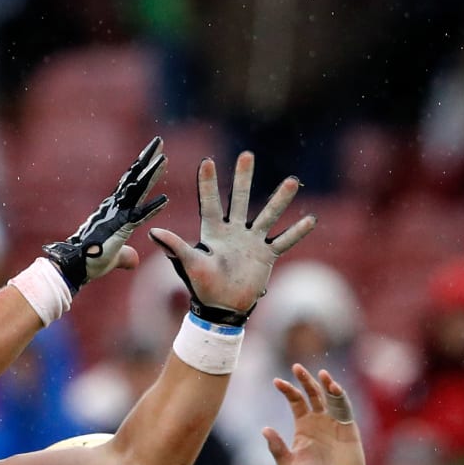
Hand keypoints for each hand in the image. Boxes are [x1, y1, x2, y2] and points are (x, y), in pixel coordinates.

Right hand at [42, 136, 167, 290]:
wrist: (73, 267)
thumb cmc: (90, 261)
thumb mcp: (113, 257)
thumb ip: (125, 255)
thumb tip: (134, 260)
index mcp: (114, 210)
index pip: (132, 185)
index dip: (143, 169)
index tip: (154, 154)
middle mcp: (114, 207)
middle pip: (134, 179)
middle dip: (147, 160)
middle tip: (159, 141)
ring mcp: (116, 215)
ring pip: (137, 190)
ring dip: (151, 175)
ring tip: (164, 158)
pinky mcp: (118, 229)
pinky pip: (138, 216)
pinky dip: (152, 209)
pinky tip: (166, 199)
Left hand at [147, 152, 316, 322]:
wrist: (222, 309)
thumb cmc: (202, 287)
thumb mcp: (189, 264)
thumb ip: (175, 247)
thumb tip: (153, 231)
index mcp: (213, 232)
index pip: (209, 202)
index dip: (208, 183)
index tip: (207, 161)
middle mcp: (234, 232)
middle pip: (239, 200)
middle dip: (243, 178)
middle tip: (247, 155)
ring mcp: (251, 242)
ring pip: (268, 216)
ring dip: (280, 199)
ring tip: (293, 181)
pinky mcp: (266, 256)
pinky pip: (284, 241)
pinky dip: (296, 232)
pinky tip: (310, 219)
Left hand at [262, 366, 366, 464]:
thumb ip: (277, 449)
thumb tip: (264, 429)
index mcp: (303, 427)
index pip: (295, 401)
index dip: (287, 390)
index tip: (276, 382)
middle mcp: (319, 421)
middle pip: (311, 394)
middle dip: (304, 380)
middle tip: (296, 366)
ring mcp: (334, 423)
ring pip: (329, 397)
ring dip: (324, 384)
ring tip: (320, 373)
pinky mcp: (348, 428)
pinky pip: (344, 408)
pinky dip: (340, 396)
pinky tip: (332, 387)